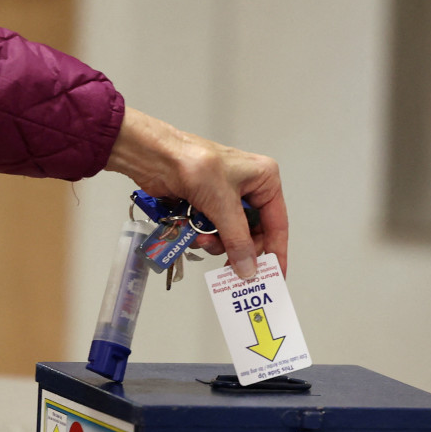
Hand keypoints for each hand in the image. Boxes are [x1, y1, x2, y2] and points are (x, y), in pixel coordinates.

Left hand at [105, 107, 287, 279]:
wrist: (153, 156)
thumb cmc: (193, 164)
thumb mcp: (223, 204)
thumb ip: (238, 240)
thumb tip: (248, 269)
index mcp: (264, 179)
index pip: (277, 223)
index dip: (276, 251)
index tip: (275, 275)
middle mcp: (249, 189)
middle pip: (252, 234)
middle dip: (237, 248)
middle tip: (229, 266)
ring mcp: (226, 198)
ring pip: (231, 236)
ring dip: (216, 243)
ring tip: (202, 240)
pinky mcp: (206, 204)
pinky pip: (212, 231)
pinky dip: (203, 236)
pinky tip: (193, 233)